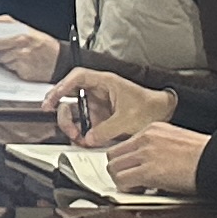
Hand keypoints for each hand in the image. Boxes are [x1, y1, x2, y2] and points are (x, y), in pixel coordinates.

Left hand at [0, 24, 63, 83]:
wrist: (61, 60)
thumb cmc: (42, 46)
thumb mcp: (27, 32)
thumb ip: (8, 31)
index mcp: (20, 31)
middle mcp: (20, 42)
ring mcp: (21, 57)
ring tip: (10, 57)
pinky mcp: (22, 70)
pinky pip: (8, 69)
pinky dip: (8, 67)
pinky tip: (16, 65)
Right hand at [54, 69, 173, 136]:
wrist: (162, 114)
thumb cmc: (150, 107)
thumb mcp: (127, 119)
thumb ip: (106, 130)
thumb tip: (89, 138)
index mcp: (105, 83)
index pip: (78, 77)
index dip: (63, 86)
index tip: (54, 98)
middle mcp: (98, 92)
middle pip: (70, 97)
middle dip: (64, 112)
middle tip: (65, 126)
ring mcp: (98, 105)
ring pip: (75, 113)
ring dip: (72, 126)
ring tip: (77, 137)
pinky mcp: (100, 118)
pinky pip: (84, 124)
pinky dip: (81, 133)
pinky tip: (84, 140)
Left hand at [102, 123, 208, 192]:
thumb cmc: (205, 156)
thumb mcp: (177, 142)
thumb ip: (157, 148)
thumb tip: (146, 164)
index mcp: (153, 129)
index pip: (124, 144)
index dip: (125, 161)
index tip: (129, 170)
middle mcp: (146, 138)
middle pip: (113, 155)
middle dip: (118, 170)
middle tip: (129, 181)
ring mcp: (146, 154)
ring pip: (114, 168)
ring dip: (121, 180)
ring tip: (136, 187)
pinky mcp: (149, 171)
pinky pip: (123, 181)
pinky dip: (127, 189)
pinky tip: (141, 191)